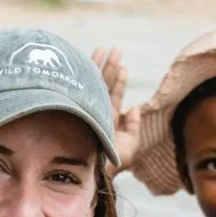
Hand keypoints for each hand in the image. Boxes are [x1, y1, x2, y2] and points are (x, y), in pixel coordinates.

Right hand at [91, 46, 139, 167]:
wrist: (94, 168)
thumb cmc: (113, 162)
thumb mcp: (131, 145)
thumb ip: (134, 126)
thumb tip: (135, 107)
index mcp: (108, 120)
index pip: (113, 96)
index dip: (119, 81)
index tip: (123, 65)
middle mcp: (96, 113)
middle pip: (103, 85)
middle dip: (109, 67)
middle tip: (115, 50)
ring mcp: (87, 109)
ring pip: (94, 83)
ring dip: (100, 65)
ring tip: (106, 49)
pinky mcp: (80, 108)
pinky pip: (83, 88)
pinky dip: (87, 74)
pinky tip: (89, 60)